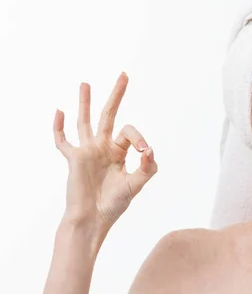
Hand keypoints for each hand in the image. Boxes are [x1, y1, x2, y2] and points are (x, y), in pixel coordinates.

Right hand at [53, 72, 156, 237]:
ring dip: (86, 102)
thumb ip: (148, 168)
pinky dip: (59, 127)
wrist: (93, 219)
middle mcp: (103, 148)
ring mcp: (87, 152)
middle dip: (117, 95)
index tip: (144, 152)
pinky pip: (63, 141)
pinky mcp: (74, 159)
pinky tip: (60, 111)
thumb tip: (150, 150)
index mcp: (119, 152)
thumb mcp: (136, 185)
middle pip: (109, 115)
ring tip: (86, 83)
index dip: (139, 138)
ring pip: (86, 121)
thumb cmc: (114, 204)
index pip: (130, 133)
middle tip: (124, 75)